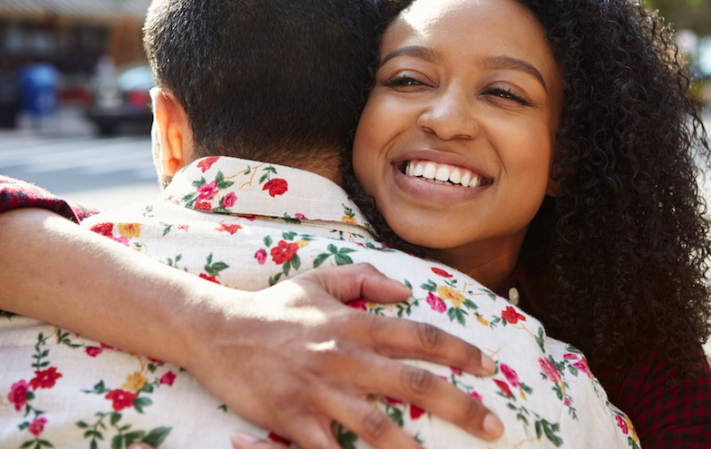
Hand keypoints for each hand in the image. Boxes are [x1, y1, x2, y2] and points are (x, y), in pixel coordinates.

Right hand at [180, 263, 502, 448]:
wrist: (216, 330)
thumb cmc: (272, 307)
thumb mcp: (319, 279)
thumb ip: (364, 278)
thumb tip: (405, 291)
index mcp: (353, 324)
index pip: (418, 336)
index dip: (458, 350)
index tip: (488, 366)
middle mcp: (343, 357)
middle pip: (413, 383)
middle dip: (460, 406)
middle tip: (494, 425)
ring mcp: (318, 391)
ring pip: (377, 425)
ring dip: (413, 448)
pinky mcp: (293, 420)